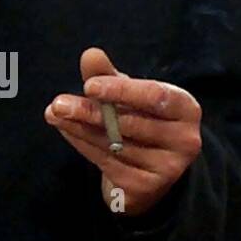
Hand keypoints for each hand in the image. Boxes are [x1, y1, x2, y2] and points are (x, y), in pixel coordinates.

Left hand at [43, 47, 202, 216]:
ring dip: (79, 127)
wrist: (151, 169)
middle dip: (90, 111)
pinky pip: (107, 162)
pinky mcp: (147, 186)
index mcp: (185, 109)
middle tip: (59, 103)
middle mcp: (185, 140)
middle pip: (131, 123)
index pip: (156, 96)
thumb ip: (108, 75)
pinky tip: (66, 129)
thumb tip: (90, 54)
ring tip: (54, 113)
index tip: (89, 85)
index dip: (121, 90)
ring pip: (115, 144)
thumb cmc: (140, 118)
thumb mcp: (128, 94)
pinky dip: (82, 144)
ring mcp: (168, 167)